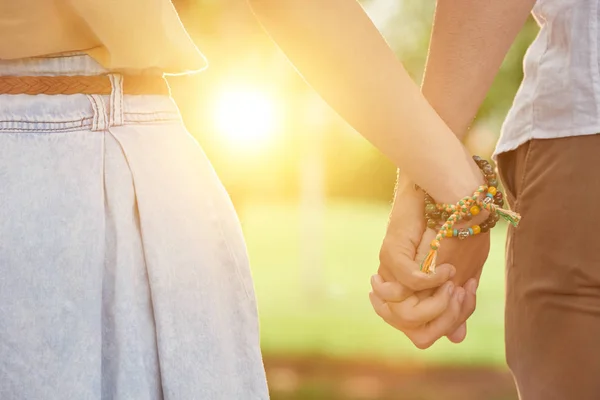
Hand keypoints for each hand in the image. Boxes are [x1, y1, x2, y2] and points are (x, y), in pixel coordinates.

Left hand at [371, 173, 477, 347]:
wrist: (450, 195)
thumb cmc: (458, 232)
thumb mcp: (463, 274)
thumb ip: (457, 305)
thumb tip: (457, 339)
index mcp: (410, 295)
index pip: (419, 334)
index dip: (445, 327)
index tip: (464, 299)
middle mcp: (396, 288)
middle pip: (414, 332)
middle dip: (444, 319)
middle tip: (460, 292)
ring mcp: (389, 272)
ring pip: (408, 315)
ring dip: (439, 303)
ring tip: (454, 281)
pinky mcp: (390, 254)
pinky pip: (409, 282)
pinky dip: (432, 279)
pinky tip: (447, 268)